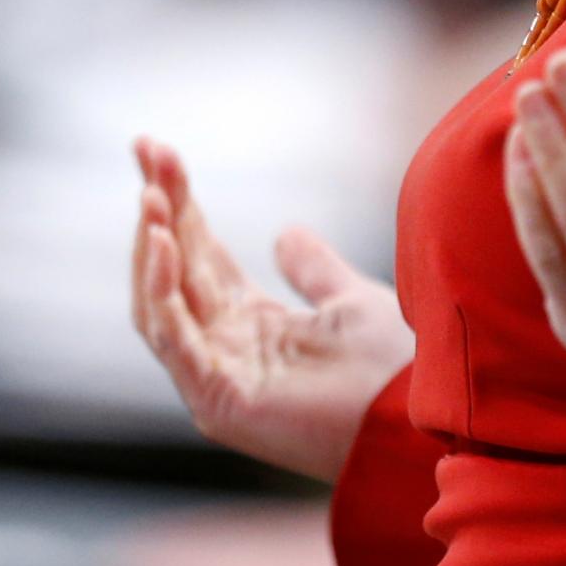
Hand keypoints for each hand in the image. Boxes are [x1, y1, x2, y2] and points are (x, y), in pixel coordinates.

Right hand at [129, 137, 412, 484]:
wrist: (419, 416)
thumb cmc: (394, 371)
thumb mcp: (351, 300)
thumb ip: (313, 269)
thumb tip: (283, 232)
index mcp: (253, 326)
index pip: (198, 256)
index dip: (180, 205)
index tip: (157, 151)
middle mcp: (225, 350)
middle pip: (174, 270)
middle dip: (160, 209)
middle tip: (145, 150)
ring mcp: (216, 377)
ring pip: (160, 305)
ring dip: (152, 248)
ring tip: (150, 195)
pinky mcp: (219, 400)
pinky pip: (176, 341)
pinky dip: (162, 293)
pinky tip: (163, 243)